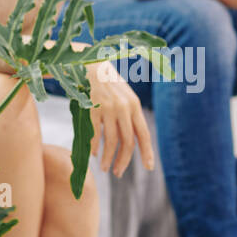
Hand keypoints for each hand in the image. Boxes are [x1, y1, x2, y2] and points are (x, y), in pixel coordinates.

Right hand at [86, 59, 155, 175]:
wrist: (88, 64)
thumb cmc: (106, 82)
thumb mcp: (123, 95)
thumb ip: (129, 114)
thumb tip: (132, 140)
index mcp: (134, 104)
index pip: (143, 134)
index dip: (147, 152)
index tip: (148, 167)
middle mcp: (124, 107)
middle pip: (127, 142)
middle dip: (124, 161)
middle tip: (118, 172)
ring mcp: (108, 107)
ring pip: (112, 141)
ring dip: (108, 158)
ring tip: (105, 168)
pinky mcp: (92, 108)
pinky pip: (95, 134)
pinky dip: (94, 147)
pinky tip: (93, 154)